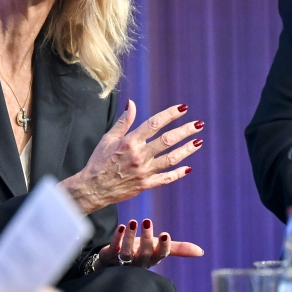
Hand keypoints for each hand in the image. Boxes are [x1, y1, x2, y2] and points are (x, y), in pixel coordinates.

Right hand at [61, 100, 203, 214]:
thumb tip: (132, 103)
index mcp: (129, 142)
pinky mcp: (145, 185)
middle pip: (167, 140)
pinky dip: (177, 174)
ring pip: (170, 159)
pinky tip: (188, 167)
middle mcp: (139, 156)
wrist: (93, 188)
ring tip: (199, 142)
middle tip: (198, 124)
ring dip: (186, 150)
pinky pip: (165, 179)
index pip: (154, 124)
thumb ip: (123, 122)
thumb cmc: (99, 161)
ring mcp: (144, 172)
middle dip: (185, 131)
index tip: (183, 108)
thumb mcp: (108, 138)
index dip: (170, 114)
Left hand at [93, 218, 204, 270]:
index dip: (163, 246)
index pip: (160, 255)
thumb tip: (201, 252)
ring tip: (133, 222)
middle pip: (144, 253)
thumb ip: (178, 249)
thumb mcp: (158, 248)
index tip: (165, 234)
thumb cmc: (139, 252)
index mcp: (153, 259)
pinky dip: (117, 238)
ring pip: (127, 253)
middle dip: (146, 238)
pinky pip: (113, 249)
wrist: (113, 261)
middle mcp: (139, 263)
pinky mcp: (110, 258)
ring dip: (130, 237)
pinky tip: (121, 226)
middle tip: (147, 221)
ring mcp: (124, 262)